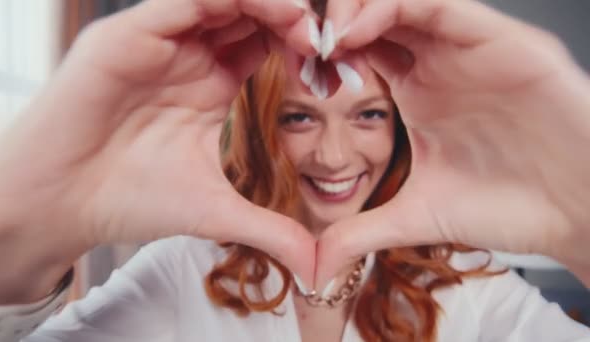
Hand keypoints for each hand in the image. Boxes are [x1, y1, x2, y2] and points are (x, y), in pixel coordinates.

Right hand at [0, 0, 318, 303]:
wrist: (61, 205)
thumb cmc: (130, 199)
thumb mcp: (215, 211)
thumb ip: (270, 230)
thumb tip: (317, 266)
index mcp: (209, 83)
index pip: (263, 43)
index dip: (301, 46)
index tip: (336, 64)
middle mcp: (185, 55)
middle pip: (247, 13)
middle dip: (290, 18)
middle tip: (325, 37)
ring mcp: (157, 41)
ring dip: (263, 3)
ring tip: (299, 21)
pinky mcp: (125, 36)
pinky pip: (176, 2)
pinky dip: (217, 2)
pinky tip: (256, 12)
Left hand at [316, 0, 589, 286]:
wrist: (576, 213)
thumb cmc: (507, 206)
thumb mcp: (417, 217)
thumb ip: (363, 231)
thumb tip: (318, 264)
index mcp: (418, 91)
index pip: (361, 48)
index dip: (323, 51)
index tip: (291, 65)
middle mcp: (439, 61)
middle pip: (377, 15)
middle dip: (334, 21)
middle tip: (296, 40)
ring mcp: (469, 48)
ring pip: (406, 1)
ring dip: (358, 9)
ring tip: (326, 35)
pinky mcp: (503, 42)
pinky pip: (445, 6)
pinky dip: (399, 8)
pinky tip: (360, 29)